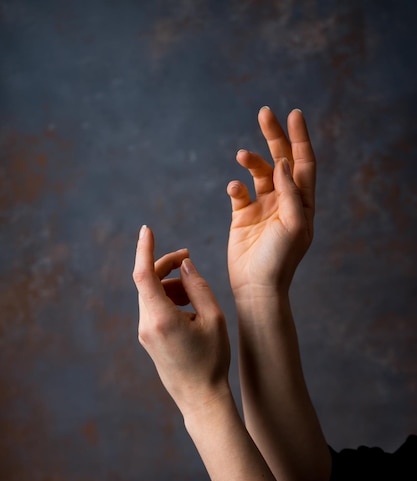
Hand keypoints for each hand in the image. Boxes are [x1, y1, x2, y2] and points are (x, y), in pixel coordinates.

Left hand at [132, 226, 230, 415]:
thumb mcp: (214, 319)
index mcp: (161, 318)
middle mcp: (146, 324)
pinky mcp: (147, 338)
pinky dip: (168, 298)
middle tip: (189, 259)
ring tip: (195, 292)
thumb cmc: (212, 360)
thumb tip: (184, 265)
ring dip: (170, 284)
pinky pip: (153, 308)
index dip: (144, 248)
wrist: (200, 398)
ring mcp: (144, 333)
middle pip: (147, 281)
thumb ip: (198, 287)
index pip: (143, 274)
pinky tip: (189, 306)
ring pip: (150, 294)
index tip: (147, 229)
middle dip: (166, 266)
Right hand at [227, 107, 315, 298]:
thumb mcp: (293, 225)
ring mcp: (263, 207)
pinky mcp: (242, 216)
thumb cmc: (280, 260)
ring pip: (259, 173)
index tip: (293, 114)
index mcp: (302, 203)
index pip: (303, 163)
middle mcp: (284, 201)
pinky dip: (236, 186)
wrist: (256, 286)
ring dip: (252, 161)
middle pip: (281, 160)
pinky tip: (234, 188)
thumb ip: (289, 192)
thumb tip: (282, 162)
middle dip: (274, 136)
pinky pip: (239, 193)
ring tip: (243, 155)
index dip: (300, 138)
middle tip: (264, 112)